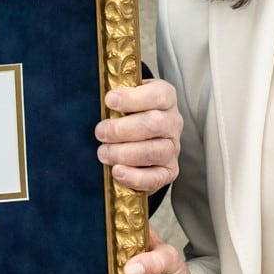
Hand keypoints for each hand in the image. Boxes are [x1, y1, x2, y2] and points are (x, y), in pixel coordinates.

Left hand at [97, 77, 180, 195]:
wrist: (138, 138)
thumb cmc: (128, 115)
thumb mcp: (126, 100)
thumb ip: (117, 99)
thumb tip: (103, 101)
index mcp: (166, 99)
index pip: (158, 96)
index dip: (132, 98)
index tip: (109, 101)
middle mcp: (173, 123)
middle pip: (155, 123)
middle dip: (122, 129)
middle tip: (100, 132)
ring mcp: (172, 148)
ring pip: (154, 151)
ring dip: (124, 153)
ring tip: (104, 153)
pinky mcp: (168, 171)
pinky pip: (155, 178)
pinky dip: (134, 177)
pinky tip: (117, 171)